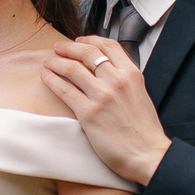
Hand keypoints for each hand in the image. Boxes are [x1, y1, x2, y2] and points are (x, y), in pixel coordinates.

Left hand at [41, 36, 171, 186]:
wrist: (148, 155)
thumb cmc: (144, 131)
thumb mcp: (140, 95)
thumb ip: (125, 81)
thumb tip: (107, 71)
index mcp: (132, 75)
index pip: (108, 46)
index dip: (91, 40)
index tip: (80, 41)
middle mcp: (116, 81)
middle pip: (87, 52)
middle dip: (69, 47)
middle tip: (59, 48)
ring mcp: (102, 96)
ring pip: (72, 68)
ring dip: (56, 62)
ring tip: (48, 62)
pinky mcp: (88, 113)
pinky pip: (64, 90)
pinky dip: (52, 80)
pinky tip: (46, 76)